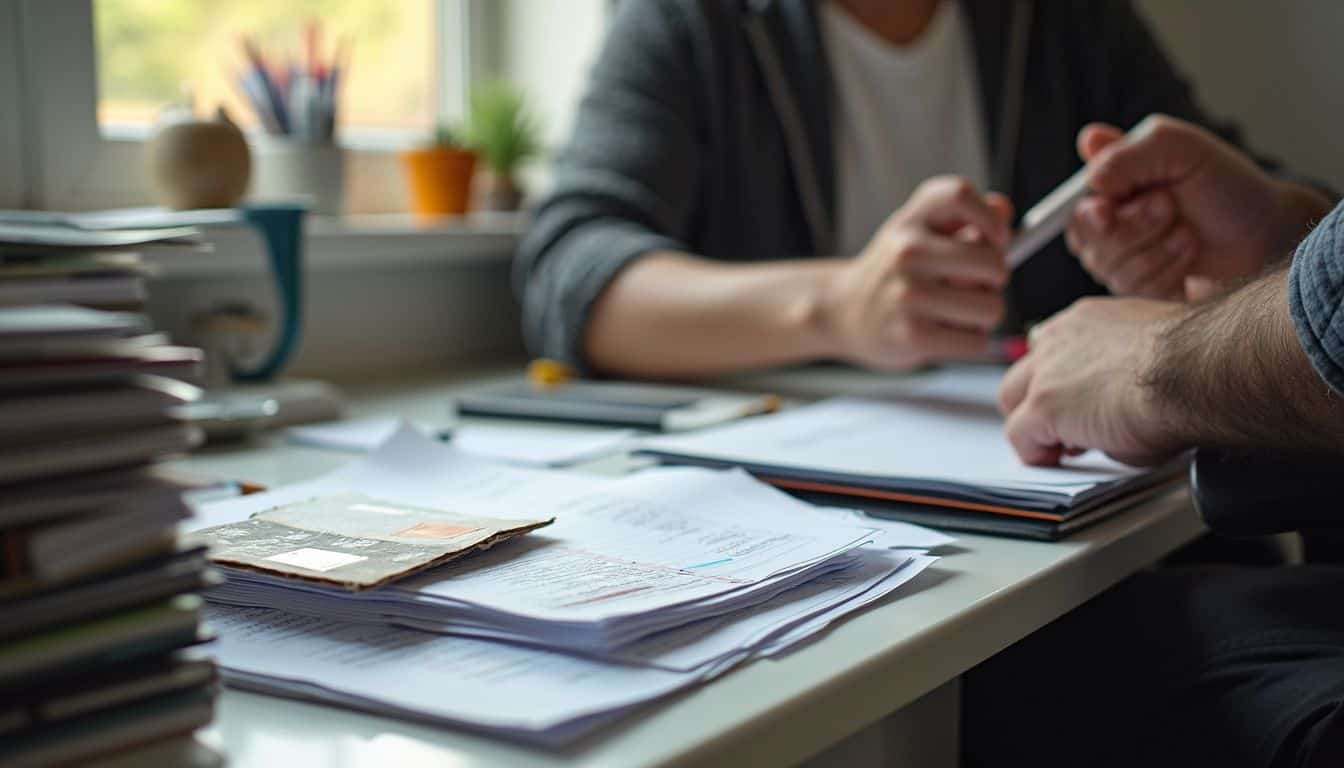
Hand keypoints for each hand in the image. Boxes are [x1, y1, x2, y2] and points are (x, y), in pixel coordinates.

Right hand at [822, 176, 1011, 369]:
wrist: (844, 311)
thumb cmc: (897, 270)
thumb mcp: (921, 231)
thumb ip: (967, 218)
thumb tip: (1004, 213)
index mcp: (911, 218)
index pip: (959, 195)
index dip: (991, 219)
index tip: (996, 240)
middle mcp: (906, 250)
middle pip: (992, 263)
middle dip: (996, 280)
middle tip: (975, 285)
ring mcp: (907, 293)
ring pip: (990, 308)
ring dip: (984, 316)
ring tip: (957, 312)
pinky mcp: (912, 334)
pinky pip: (976, 342)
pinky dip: (971, 342)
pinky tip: (948, 333)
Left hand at [997, 297, 1185, 466]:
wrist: (1196, 367)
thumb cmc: (1196, 361)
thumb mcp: (1155, 356)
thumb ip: (1122, 372)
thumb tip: (1119, 404)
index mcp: (1088, 321)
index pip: (1054, 348)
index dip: (1061, 379)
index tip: (1077, 399)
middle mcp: (1060, 340)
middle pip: (1023, 373)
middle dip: (1036, 401)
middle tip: (1066, 428)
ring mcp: (1047, 374)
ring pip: (1013, 401)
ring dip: (1033, 426)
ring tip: (1061, 448)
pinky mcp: (1044, 407)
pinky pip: (1020, 437)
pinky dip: (1036, 453)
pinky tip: (1059, 461)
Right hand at [1066, 115, 1325, 299]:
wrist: (1265, 229)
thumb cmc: (1223, 183)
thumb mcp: (1179, 148)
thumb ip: (1127, 153)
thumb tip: (1090, 181)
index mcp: (1109, 191)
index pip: (1073, 211)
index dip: (1087, 216)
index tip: (1107, 211)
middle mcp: (1108, 228)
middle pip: (1087, 243)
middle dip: (1134, 225)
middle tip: (1169, 204)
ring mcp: (1123, 263)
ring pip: (1111, 270)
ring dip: (1158, 247)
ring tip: (1187, 230)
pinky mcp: (1143, 293)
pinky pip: (1136, 292)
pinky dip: (1170, 269)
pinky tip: (1190, 254)